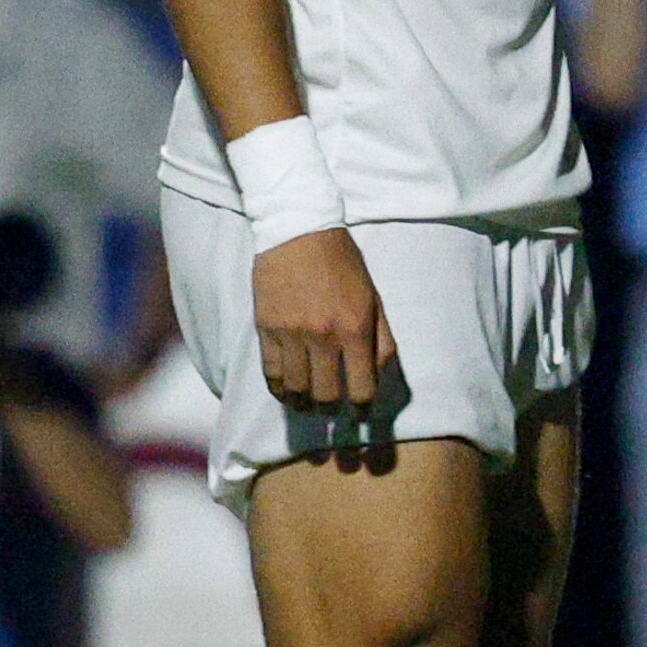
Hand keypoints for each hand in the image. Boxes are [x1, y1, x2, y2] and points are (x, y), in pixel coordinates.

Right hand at [251, 228, 394, 410]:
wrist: (299, 231)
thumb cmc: (342, 262)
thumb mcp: (373, 296)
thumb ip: (380, 336)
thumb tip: (380, 372)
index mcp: (355, 328)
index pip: (361, 387)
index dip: (362, 408)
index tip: (361, 414)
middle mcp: (323, 336)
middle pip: (326, 394)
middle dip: (331, 410)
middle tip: (332, 413)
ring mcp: (291, 334)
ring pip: (297, 389)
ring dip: (304, 405)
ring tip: (309, 407)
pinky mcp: (266, 330)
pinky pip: (272, 374)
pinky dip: (280, 390)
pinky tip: (287, 394)